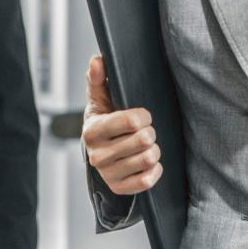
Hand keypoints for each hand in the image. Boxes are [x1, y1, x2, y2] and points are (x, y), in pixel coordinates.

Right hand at [82, 54, 161, 194]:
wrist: (100, 152)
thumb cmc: (104, 120)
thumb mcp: (99, 99)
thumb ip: (98, 79)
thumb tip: (97, 60)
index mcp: (92, 130)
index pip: (132, 121)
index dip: (144, 116)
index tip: (142, 116)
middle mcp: (97, 155)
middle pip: (144, 140)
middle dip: (150, 133)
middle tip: (145, 132)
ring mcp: (108, 174)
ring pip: (148, 159)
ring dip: (154, 150)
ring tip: (145, 146)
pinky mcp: (119, 188)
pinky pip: (148, 180)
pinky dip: (154, 170)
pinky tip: (148, 162)